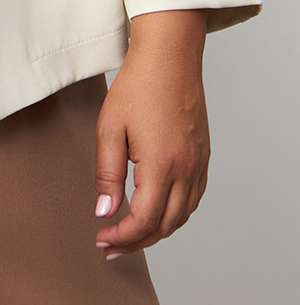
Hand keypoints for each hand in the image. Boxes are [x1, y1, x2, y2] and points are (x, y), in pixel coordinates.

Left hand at [94, 9, 208, 257]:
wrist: (170, 57)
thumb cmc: (137, 87)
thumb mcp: (110, 129)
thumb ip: (107, 174)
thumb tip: (105, 213)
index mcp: (161, 166)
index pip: (144, 221)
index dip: (122, 237)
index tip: (101, 239)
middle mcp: (186, 170)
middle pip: (165, 225)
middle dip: (137, 242)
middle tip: (110, 247)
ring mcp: (199, 164)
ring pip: (182, 216)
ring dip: (157, 231)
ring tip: (130, 234)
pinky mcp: (204, 157)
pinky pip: (194, 199)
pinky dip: (176, 214)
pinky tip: (158, 212)